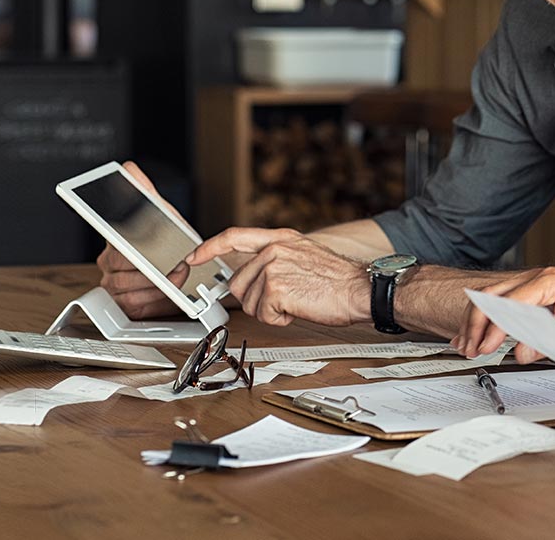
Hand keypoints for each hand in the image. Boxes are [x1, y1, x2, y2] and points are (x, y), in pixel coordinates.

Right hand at [95, 161, 189, 318]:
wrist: (176, 266)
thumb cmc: (165, 239)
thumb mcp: (159, 212)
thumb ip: (144, 191)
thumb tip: (128, 169)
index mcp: (113, 238)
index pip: (112, 241)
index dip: (127, 248)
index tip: (138, 251)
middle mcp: (108, 261)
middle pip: (122, 267)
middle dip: (151, 267)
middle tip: (175, 263)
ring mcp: (113, 283)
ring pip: (127, 287)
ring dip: (156, 284)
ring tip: (177, 275)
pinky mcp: (123, 303)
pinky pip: (133, 304)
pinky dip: (154, 299)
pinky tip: (168, 291)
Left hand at [184, 227, 370, 326]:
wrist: (361, 289)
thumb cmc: (338, 280)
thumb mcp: (304, 255)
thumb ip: (275, 259)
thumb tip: (250, 275)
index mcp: (280, 238)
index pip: (233, 237)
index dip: (209, 248)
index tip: (193, 257)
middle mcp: (274, 249)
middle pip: (238, 283)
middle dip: (256, 299)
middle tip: (284, 299)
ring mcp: (273, 267)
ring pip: (250, 302)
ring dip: (271, 310)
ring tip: (297, 301)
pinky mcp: (276, 288)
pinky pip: (263, 314)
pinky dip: (280, 319)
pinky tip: (299, 308)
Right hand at [452, 267, 554, 362]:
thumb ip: (546, 342)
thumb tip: (519, 351)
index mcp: (549, 281)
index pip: (510, 303)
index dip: (494, 327)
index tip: (486, 347)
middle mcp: (538, 278)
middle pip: (492, 296)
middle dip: (476, 323)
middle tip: (471, 347)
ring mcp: (534, 285)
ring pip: (491, 298)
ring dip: (477, 322)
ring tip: (467, 344)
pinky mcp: (533, 296)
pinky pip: (502, 304)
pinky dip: (487, 319)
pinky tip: (475, 334)